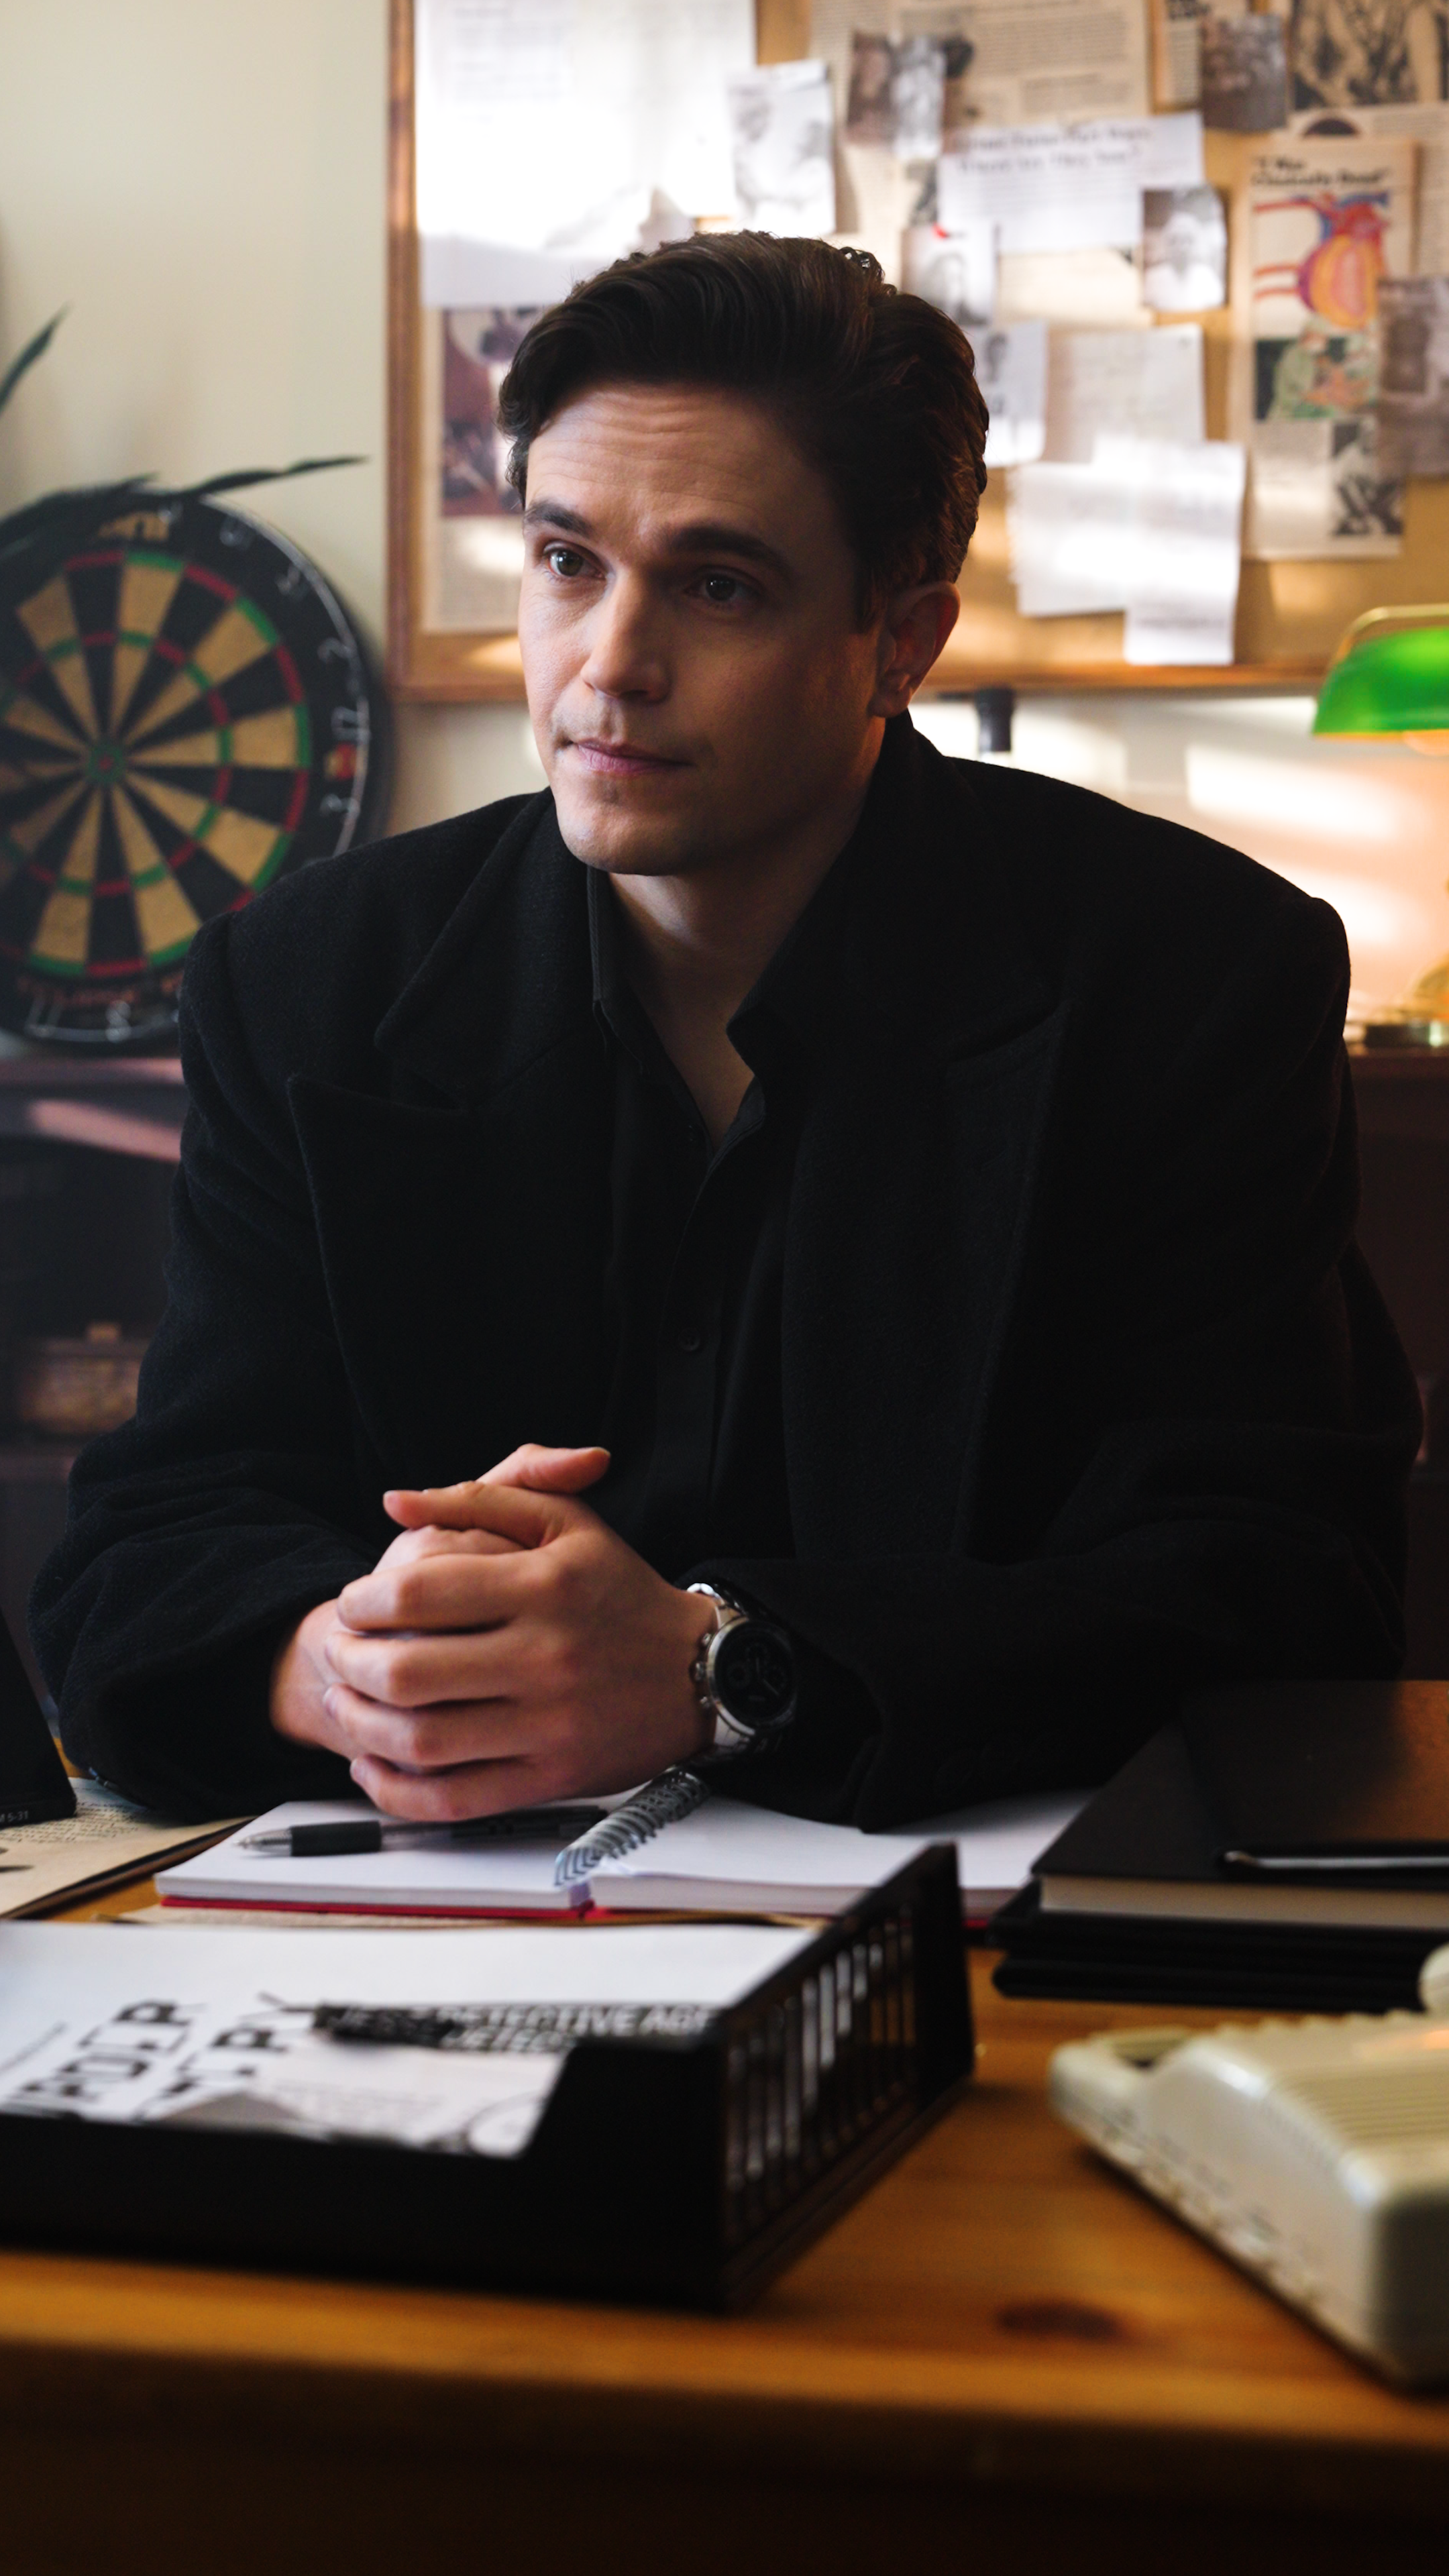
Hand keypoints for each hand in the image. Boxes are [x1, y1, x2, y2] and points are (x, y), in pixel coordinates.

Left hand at [270, 1454, 709, 1817]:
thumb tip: (395, 1501)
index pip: (419, 1593)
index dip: (363, 1600)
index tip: (352, 1603)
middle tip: (336, 1652)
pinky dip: (398, 1790)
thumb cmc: (620, 1592)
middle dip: (348, 1662)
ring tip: (346, 1700)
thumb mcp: (563, 1522)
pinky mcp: (551, 1777)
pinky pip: (455, 1798)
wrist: (699, 1670)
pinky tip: (375, 1765)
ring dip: (360, 1724)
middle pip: (409, 1671)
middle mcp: (547, 1656)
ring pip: (422, 1739)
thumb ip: (479, 1496)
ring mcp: (549, 1724)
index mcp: (545, 1586)